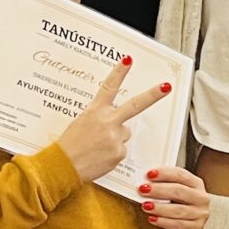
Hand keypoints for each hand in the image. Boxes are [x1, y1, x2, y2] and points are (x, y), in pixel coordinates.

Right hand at [56, 59, 173, 183]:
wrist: (62, 167)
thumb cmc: (68, 146)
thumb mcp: (79, 124)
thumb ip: (99, 118)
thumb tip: (114, 121)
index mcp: (95, 111)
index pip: (109, 87)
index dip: (119, 73)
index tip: (128, 60)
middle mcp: (107, 121)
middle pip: (135, 105)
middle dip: (153, 95)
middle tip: (167, 86)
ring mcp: (115, 137)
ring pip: (124, 133)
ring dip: (115, 138)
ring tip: (97, 146)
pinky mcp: (119, 153)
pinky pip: (121, 150)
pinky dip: (112, 153)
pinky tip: (99, 156)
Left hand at [138, 164, 209, 228]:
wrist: (189, 227)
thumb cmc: (179, 205)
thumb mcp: (175, 192)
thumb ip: (164, 185)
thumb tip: (144, 182)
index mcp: (196, 184)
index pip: (180, 174)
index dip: (164, 173)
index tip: (149, 174)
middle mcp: (201, 197)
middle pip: (179, 191)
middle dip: (159, 190)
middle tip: (143, 190)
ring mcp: (200, 213)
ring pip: (178, 209)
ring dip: (159, 207)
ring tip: (145, 206)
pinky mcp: (196, 228)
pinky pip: (178, 224)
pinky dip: (163, 222)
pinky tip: (153, 219)